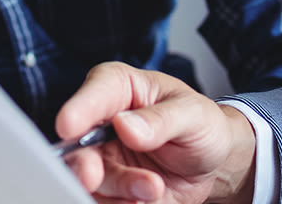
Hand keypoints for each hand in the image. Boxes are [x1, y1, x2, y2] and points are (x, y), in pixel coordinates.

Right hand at [56, 63, 258, 203]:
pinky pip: (102, 200)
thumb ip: (162, 119)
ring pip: (90, 179)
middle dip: (83, 164)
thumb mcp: (193, 114)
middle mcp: (102, 124)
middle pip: (77, 144)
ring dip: (118, 189)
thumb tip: (126, 125)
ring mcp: (103, 159)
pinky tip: (143, 201)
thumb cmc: (200, 125)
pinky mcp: (110, 188)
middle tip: (93, 175)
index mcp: (118, 90)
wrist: (211, 162)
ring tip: (153, 188)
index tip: (69, 127)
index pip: (94, 93)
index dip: (78, 108)